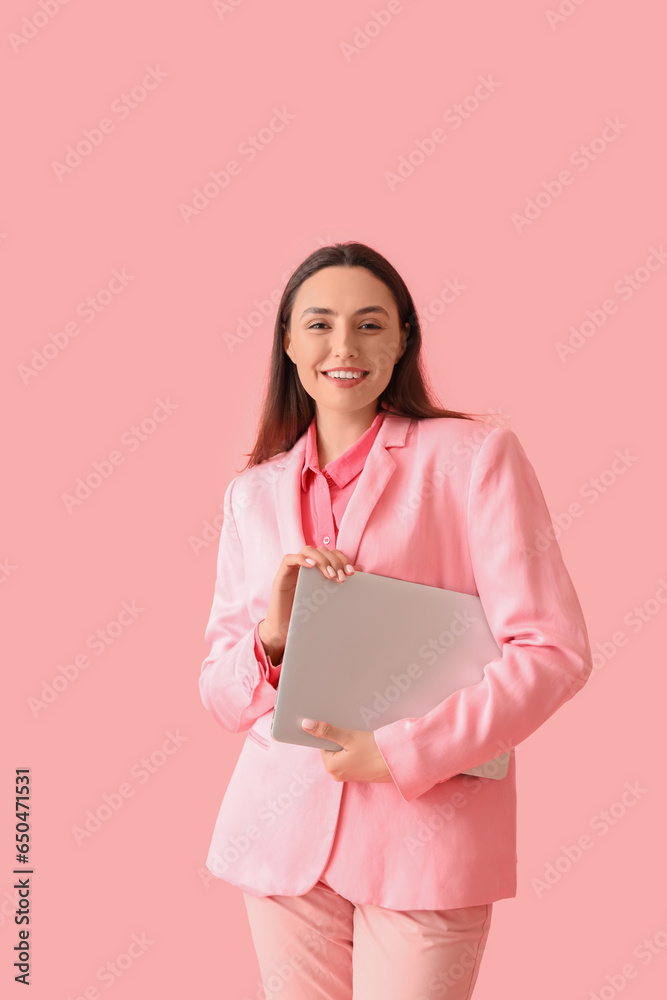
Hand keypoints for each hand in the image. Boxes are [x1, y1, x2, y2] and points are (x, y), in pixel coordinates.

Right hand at [259, 546, 359, 662]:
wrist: (284, 633)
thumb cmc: (306, 617)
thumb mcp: (328, 600)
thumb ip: (340, 584)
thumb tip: (360, 570)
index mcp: (317, 570)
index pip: (331, 554)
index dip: (343, 559)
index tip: (352, 573)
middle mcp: (305, 567)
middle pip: (321, 550)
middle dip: (334, 561)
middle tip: (341, 578)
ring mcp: (292, 570)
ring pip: (307, 550)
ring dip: (322, 560)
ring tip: (330, 575)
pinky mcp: (281, 576)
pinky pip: (289, 559)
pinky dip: (301, 559)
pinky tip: (312, 566)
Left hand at [301, 719, 394, 783]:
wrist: (397, 763)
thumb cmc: (374, 751)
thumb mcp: (348, 737)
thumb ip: (327, 731)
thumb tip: (306, 724)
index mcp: (331, 767)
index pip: (323, 744)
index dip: (331, 733)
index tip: (339, 727)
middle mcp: (337, 774)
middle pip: (332, 748)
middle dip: (340, 739)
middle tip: (352, 733)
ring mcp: (347, 776)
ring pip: (342, 753)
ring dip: (348, 744)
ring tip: (360, 739)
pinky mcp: (357, 774)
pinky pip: (350, 759)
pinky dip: (355, 751)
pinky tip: (364, 746)